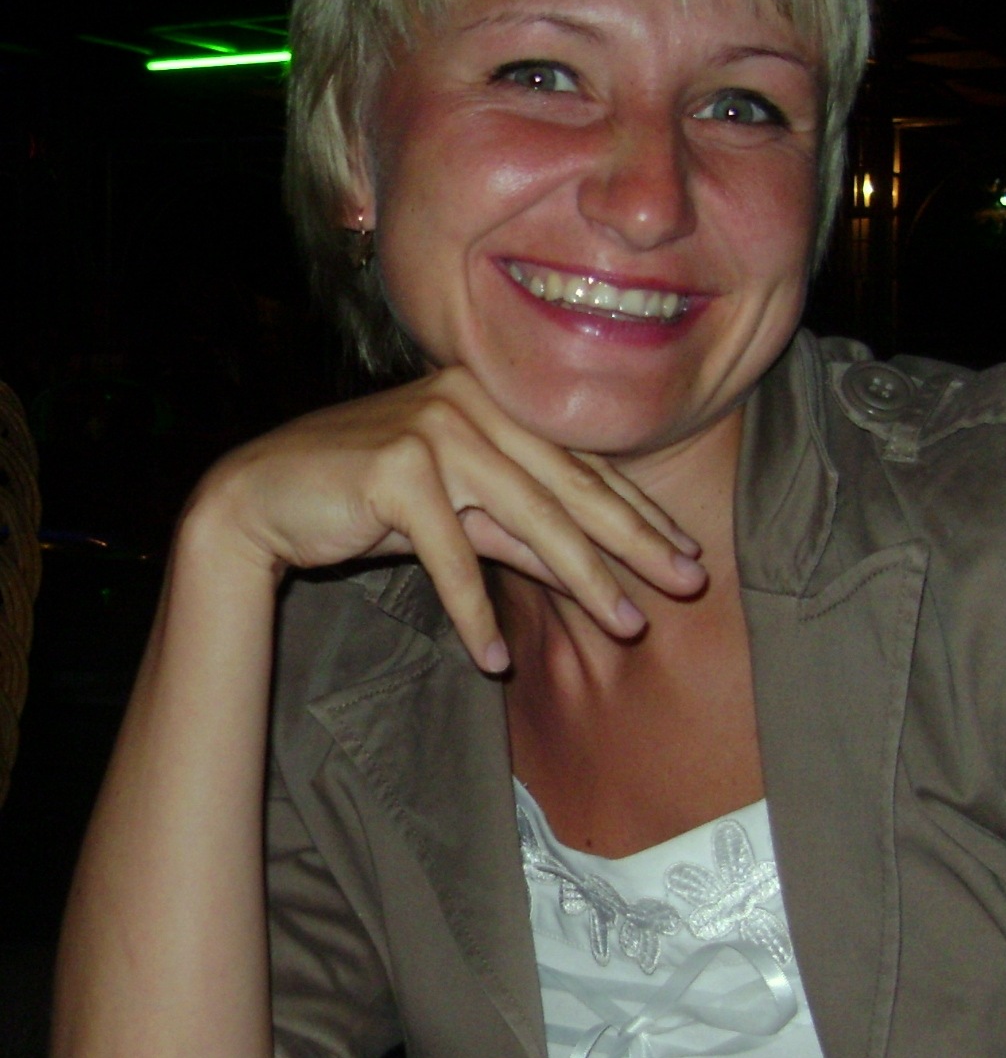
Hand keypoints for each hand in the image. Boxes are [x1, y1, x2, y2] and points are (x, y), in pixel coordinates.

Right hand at [184, 365, 705, 671]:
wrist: (266, 495)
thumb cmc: (367, 501)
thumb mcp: (459, 512)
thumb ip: (522, 529)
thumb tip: (595, 569)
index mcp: (493, 399)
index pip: (582, 464)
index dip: (638, 514)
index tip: (687, 556)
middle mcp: (470, 402)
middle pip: (570, 487)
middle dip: (634, 543)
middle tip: (685, 586)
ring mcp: (434, 429)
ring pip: (527, 518)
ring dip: (582, 579)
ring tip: (626, 626)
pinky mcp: (396, 470)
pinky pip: (451, 555)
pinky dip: (474, 611)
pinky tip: (497, 658)